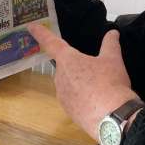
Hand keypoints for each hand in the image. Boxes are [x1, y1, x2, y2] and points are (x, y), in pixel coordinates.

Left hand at [28, 23, 140, 139]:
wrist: (111, 117)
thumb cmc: (110, 82)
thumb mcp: (113, 60)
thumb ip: (111, 44)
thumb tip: (113, 33)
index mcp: (68, 60)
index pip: (51, 42)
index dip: (41, 33)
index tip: (31, 26)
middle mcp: (60, 77)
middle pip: (66, 67)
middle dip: (78, 67)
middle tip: (96, 71)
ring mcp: (62, 96)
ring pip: (69, 84)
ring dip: (80, 83)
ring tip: (100, 88)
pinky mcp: (68, 111)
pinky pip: (73, 100)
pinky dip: (82, 98)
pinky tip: (97, 101)